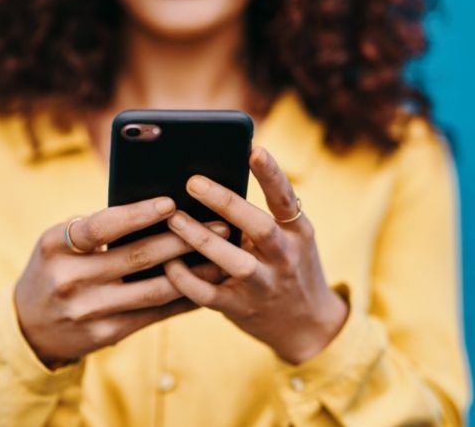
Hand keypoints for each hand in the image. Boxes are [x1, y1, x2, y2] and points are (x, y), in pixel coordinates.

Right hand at [15, 196, 228, 366]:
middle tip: (219, 224)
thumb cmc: (53, 269)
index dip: (137, 214)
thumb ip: (94, 228)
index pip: (101, 225)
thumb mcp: (57, 243)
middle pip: (136, 256)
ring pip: (153, 289)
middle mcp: (70, 279)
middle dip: (182, 239)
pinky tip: (204, 285)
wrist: (29, 326)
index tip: (171, 202)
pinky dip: (181, 299)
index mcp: (56, 246)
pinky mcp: (105, 333)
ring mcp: (88, 310)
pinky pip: (153, 314)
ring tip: (222, 255)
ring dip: (193, 272)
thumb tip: (156, 209)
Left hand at [163, 147, 348, 364]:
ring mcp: (263, 285)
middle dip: (225, 202)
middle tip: (192, 181)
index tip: (254, 149)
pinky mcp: (240, 308)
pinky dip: (186, 278)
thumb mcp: (290, 237)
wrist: (307, 325)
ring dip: (200, 238)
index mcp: (297, 232)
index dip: (271, 174)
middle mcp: (284, 257)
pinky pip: (208, 294)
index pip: (285, 198)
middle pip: (258, 226)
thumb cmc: (288, 266)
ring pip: (232, 261)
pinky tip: (167, 262)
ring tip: (173, 217)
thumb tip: (216, 178)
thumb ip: (263, 214)